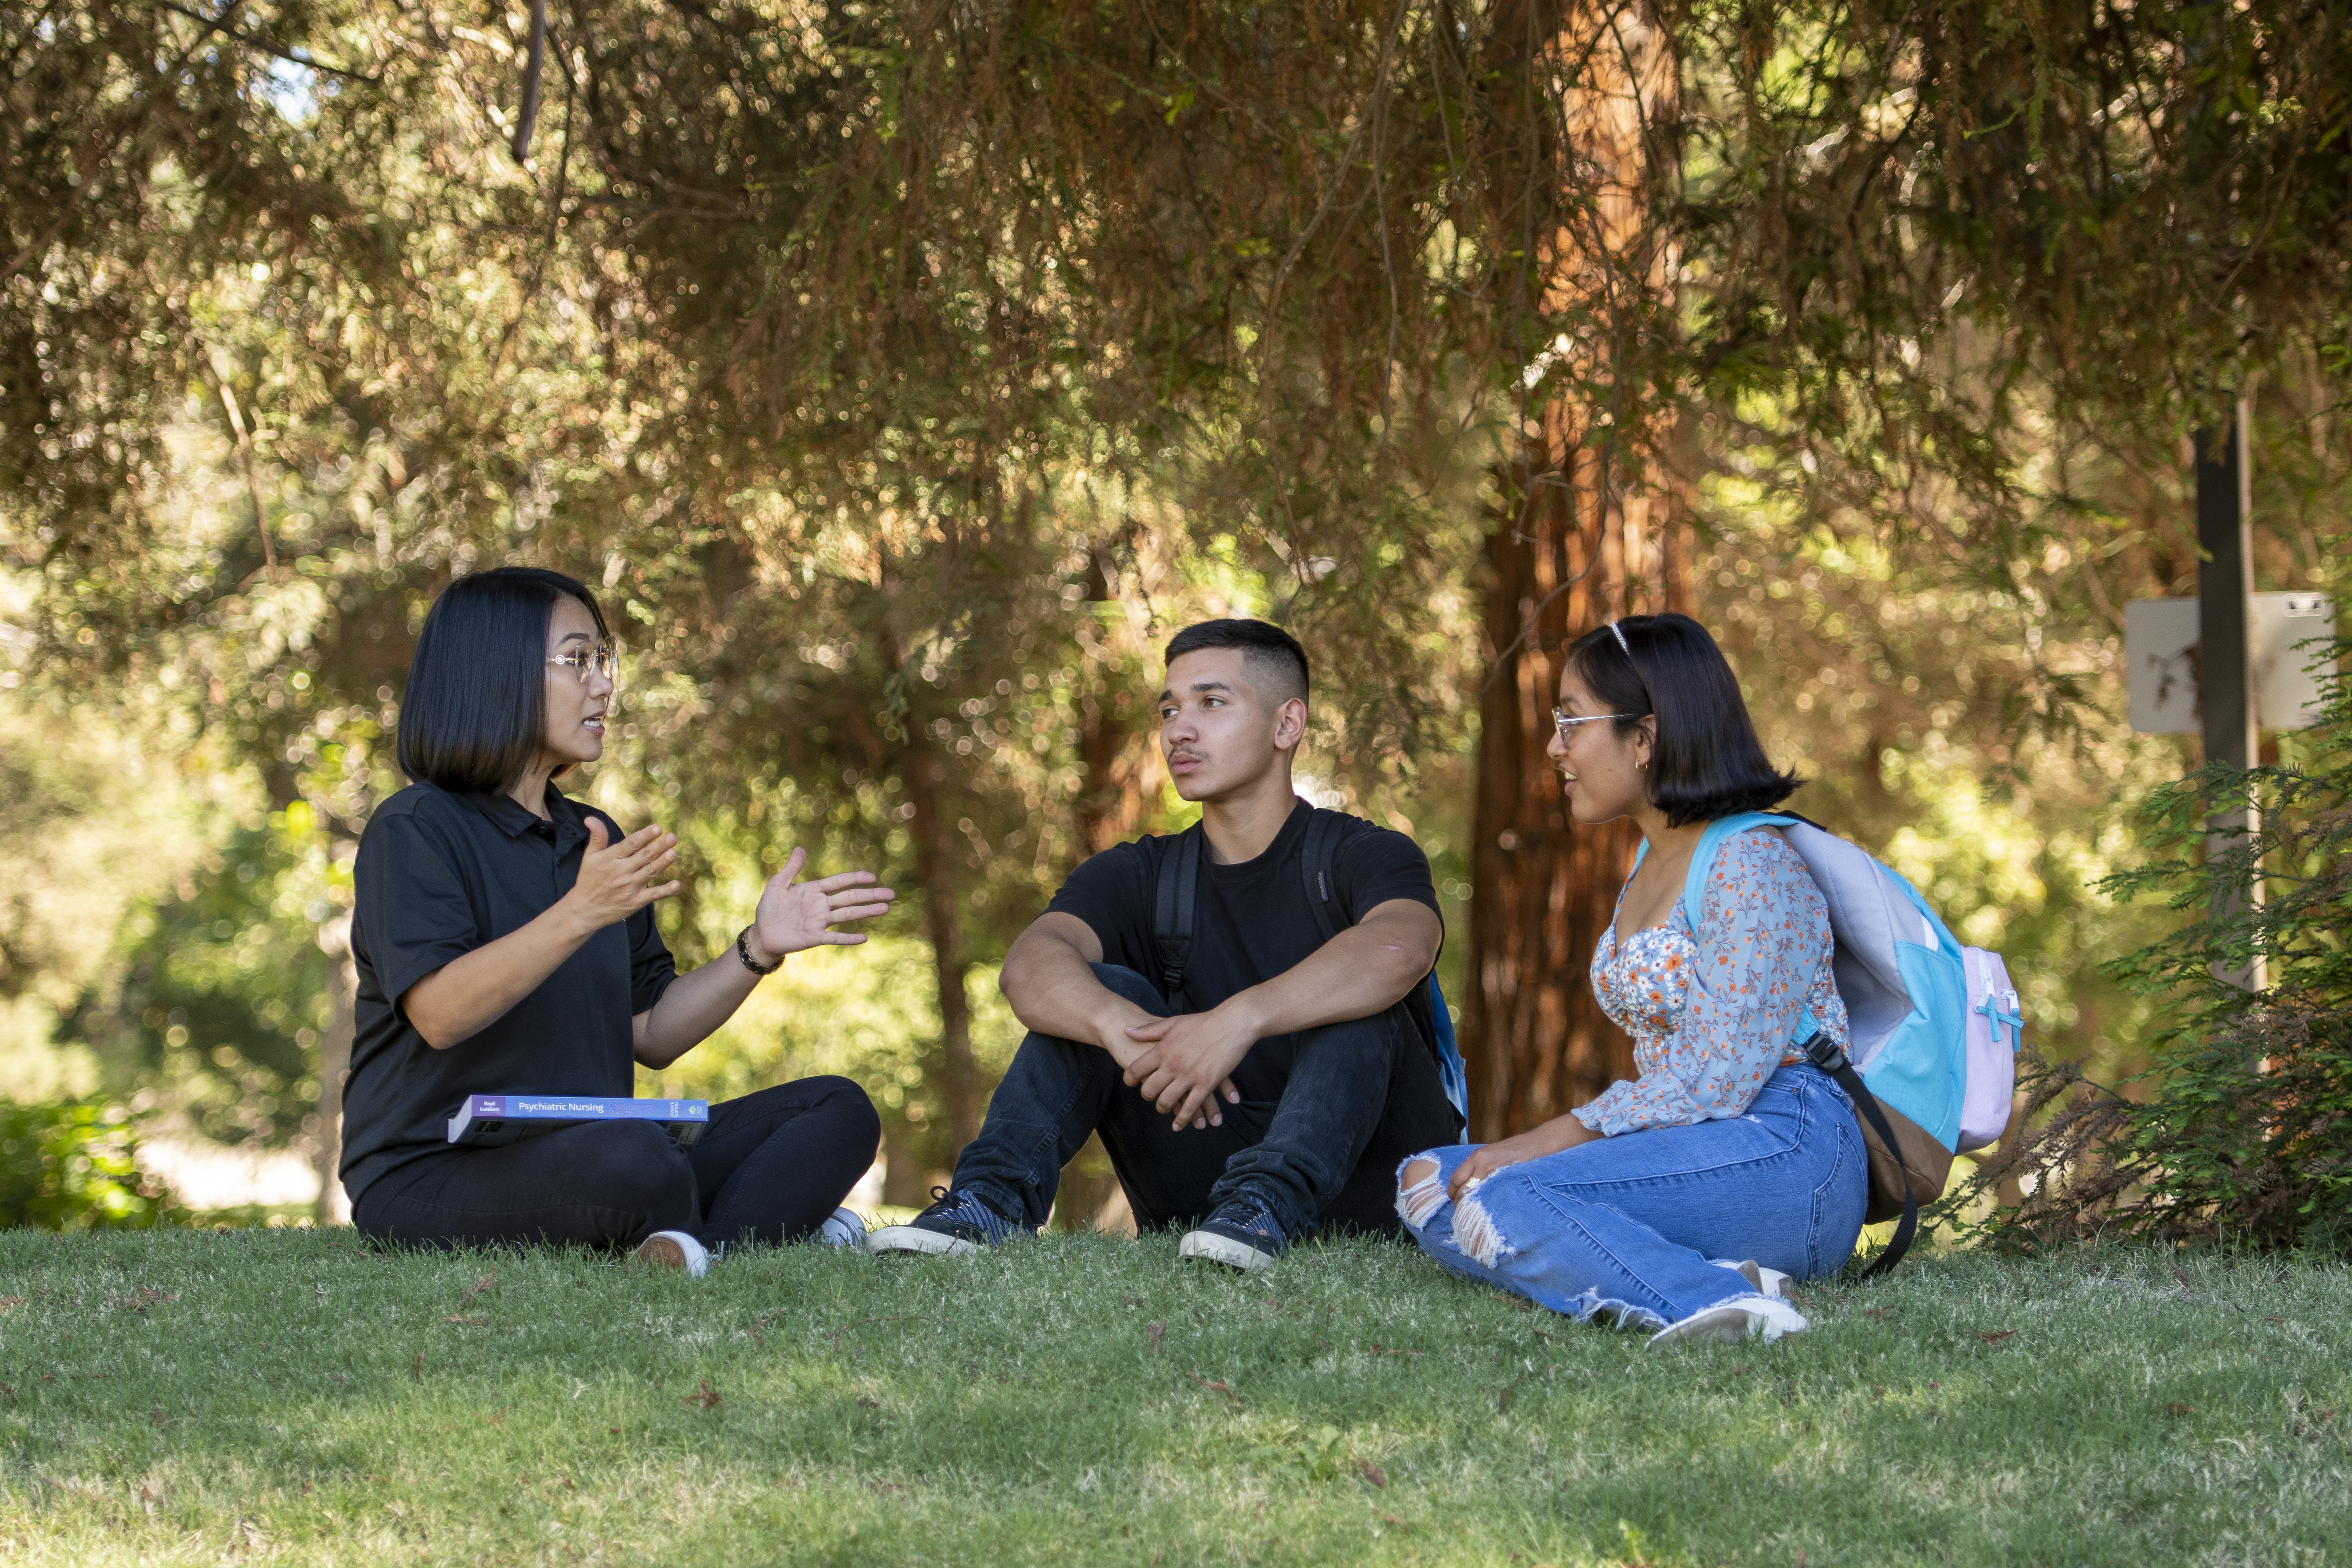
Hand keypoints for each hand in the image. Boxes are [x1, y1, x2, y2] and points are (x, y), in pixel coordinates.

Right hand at [567, 818, 681, 929]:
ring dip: (663, 863)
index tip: (658, 828)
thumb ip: (597, 837)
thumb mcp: (589, 857)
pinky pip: (653, 895)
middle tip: (673, 837)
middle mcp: (621, 871)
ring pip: (650, 872)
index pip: (631, 844)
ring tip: (674, 853)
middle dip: (659, 847)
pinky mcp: (635, 902)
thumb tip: (590, 818)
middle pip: (643, 857)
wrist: (584, 910)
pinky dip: (665, 890)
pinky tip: (677, 884)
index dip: (645, 836)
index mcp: (611, 858)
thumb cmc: (588, 879)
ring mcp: (629, 887)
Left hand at [746, 846, 896, 962]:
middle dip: (870, 895)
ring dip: (866, 912)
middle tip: (890, 894)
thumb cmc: (769, 908)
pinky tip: (864, 937)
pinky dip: (849, 937)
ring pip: (847, 915)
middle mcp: (821, 905)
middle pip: (850, 898)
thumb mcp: (777, 884)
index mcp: (814, 891)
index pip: (839, 882)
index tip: (872, 877)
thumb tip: (801, 849)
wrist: (762, 933)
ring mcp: (820, 922)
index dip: (855, 879)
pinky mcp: (815, 938)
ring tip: (885, 908)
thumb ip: (791, 869)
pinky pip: (835, 937)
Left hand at [1120, 1006, 1250, 1130]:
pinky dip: (1182, 1119)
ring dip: (1163, 1108)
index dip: (1129, 1079)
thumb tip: (1127, 1031)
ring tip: (1164, 1108)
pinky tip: (1178, 1125)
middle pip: (1149, 1090)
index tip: (1131, 1083)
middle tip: (1150, 1096)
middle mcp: (1173, 1065)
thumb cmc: (1203, 1022)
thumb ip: (1149, 1030)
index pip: (1136, 1070)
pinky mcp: (1206, 1084)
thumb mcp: (1173, 1023)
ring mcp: (1189, 1076)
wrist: (1232, 1024)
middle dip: (1147, 1096)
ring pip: (1167, 1102)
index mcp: (1163, 1049)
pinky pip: (1190, 1107)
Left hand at [1446, 1113, 1602, 1200]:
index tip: (1456, 1201)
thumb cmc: (1516, 1151)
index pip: (1455, 1180)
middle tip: (1466, 1211)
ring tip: (1478, 1213)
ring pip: (1474, 1198)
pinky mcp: (1506, 1181)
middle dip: (1461, 1204)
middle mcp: (1481, 1164)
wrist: (1539, 1145)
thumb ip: (1478, 1168)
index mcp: (1477, 1157)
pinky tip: (1491, 1210)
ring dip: (1473, 1207)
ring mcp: (1494, 1173)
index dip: (1453, 1194)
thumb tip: (1466, 1187)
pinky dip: (1487, 1207)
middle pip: (1462, 1192)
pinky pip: (1490, 1200)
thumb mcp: (1492, 1155)